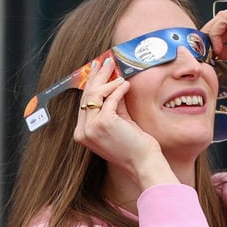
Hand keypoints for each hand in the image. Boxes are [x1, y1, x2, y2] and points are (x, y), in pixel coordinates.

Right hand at [72, 57, 175, 191]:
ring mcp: (92, 128)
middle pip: (87, 96)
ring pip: (95, 94)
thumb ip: (113, 107)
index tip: (96, 71)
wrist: (143, 164)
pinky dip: (119, 89)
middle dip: (96, 76)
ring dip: (107, 80)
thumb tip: (113, 85)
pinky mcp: (104, 122)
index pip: (84, 103)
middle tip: (104, 62)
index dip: (90, 85)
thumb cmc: (134, 147)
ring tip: (116, 70)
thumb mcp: (119, 124)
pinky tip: (126, 84)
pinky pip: (110, 99)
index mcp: (83, 134)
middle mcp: (83, 132)